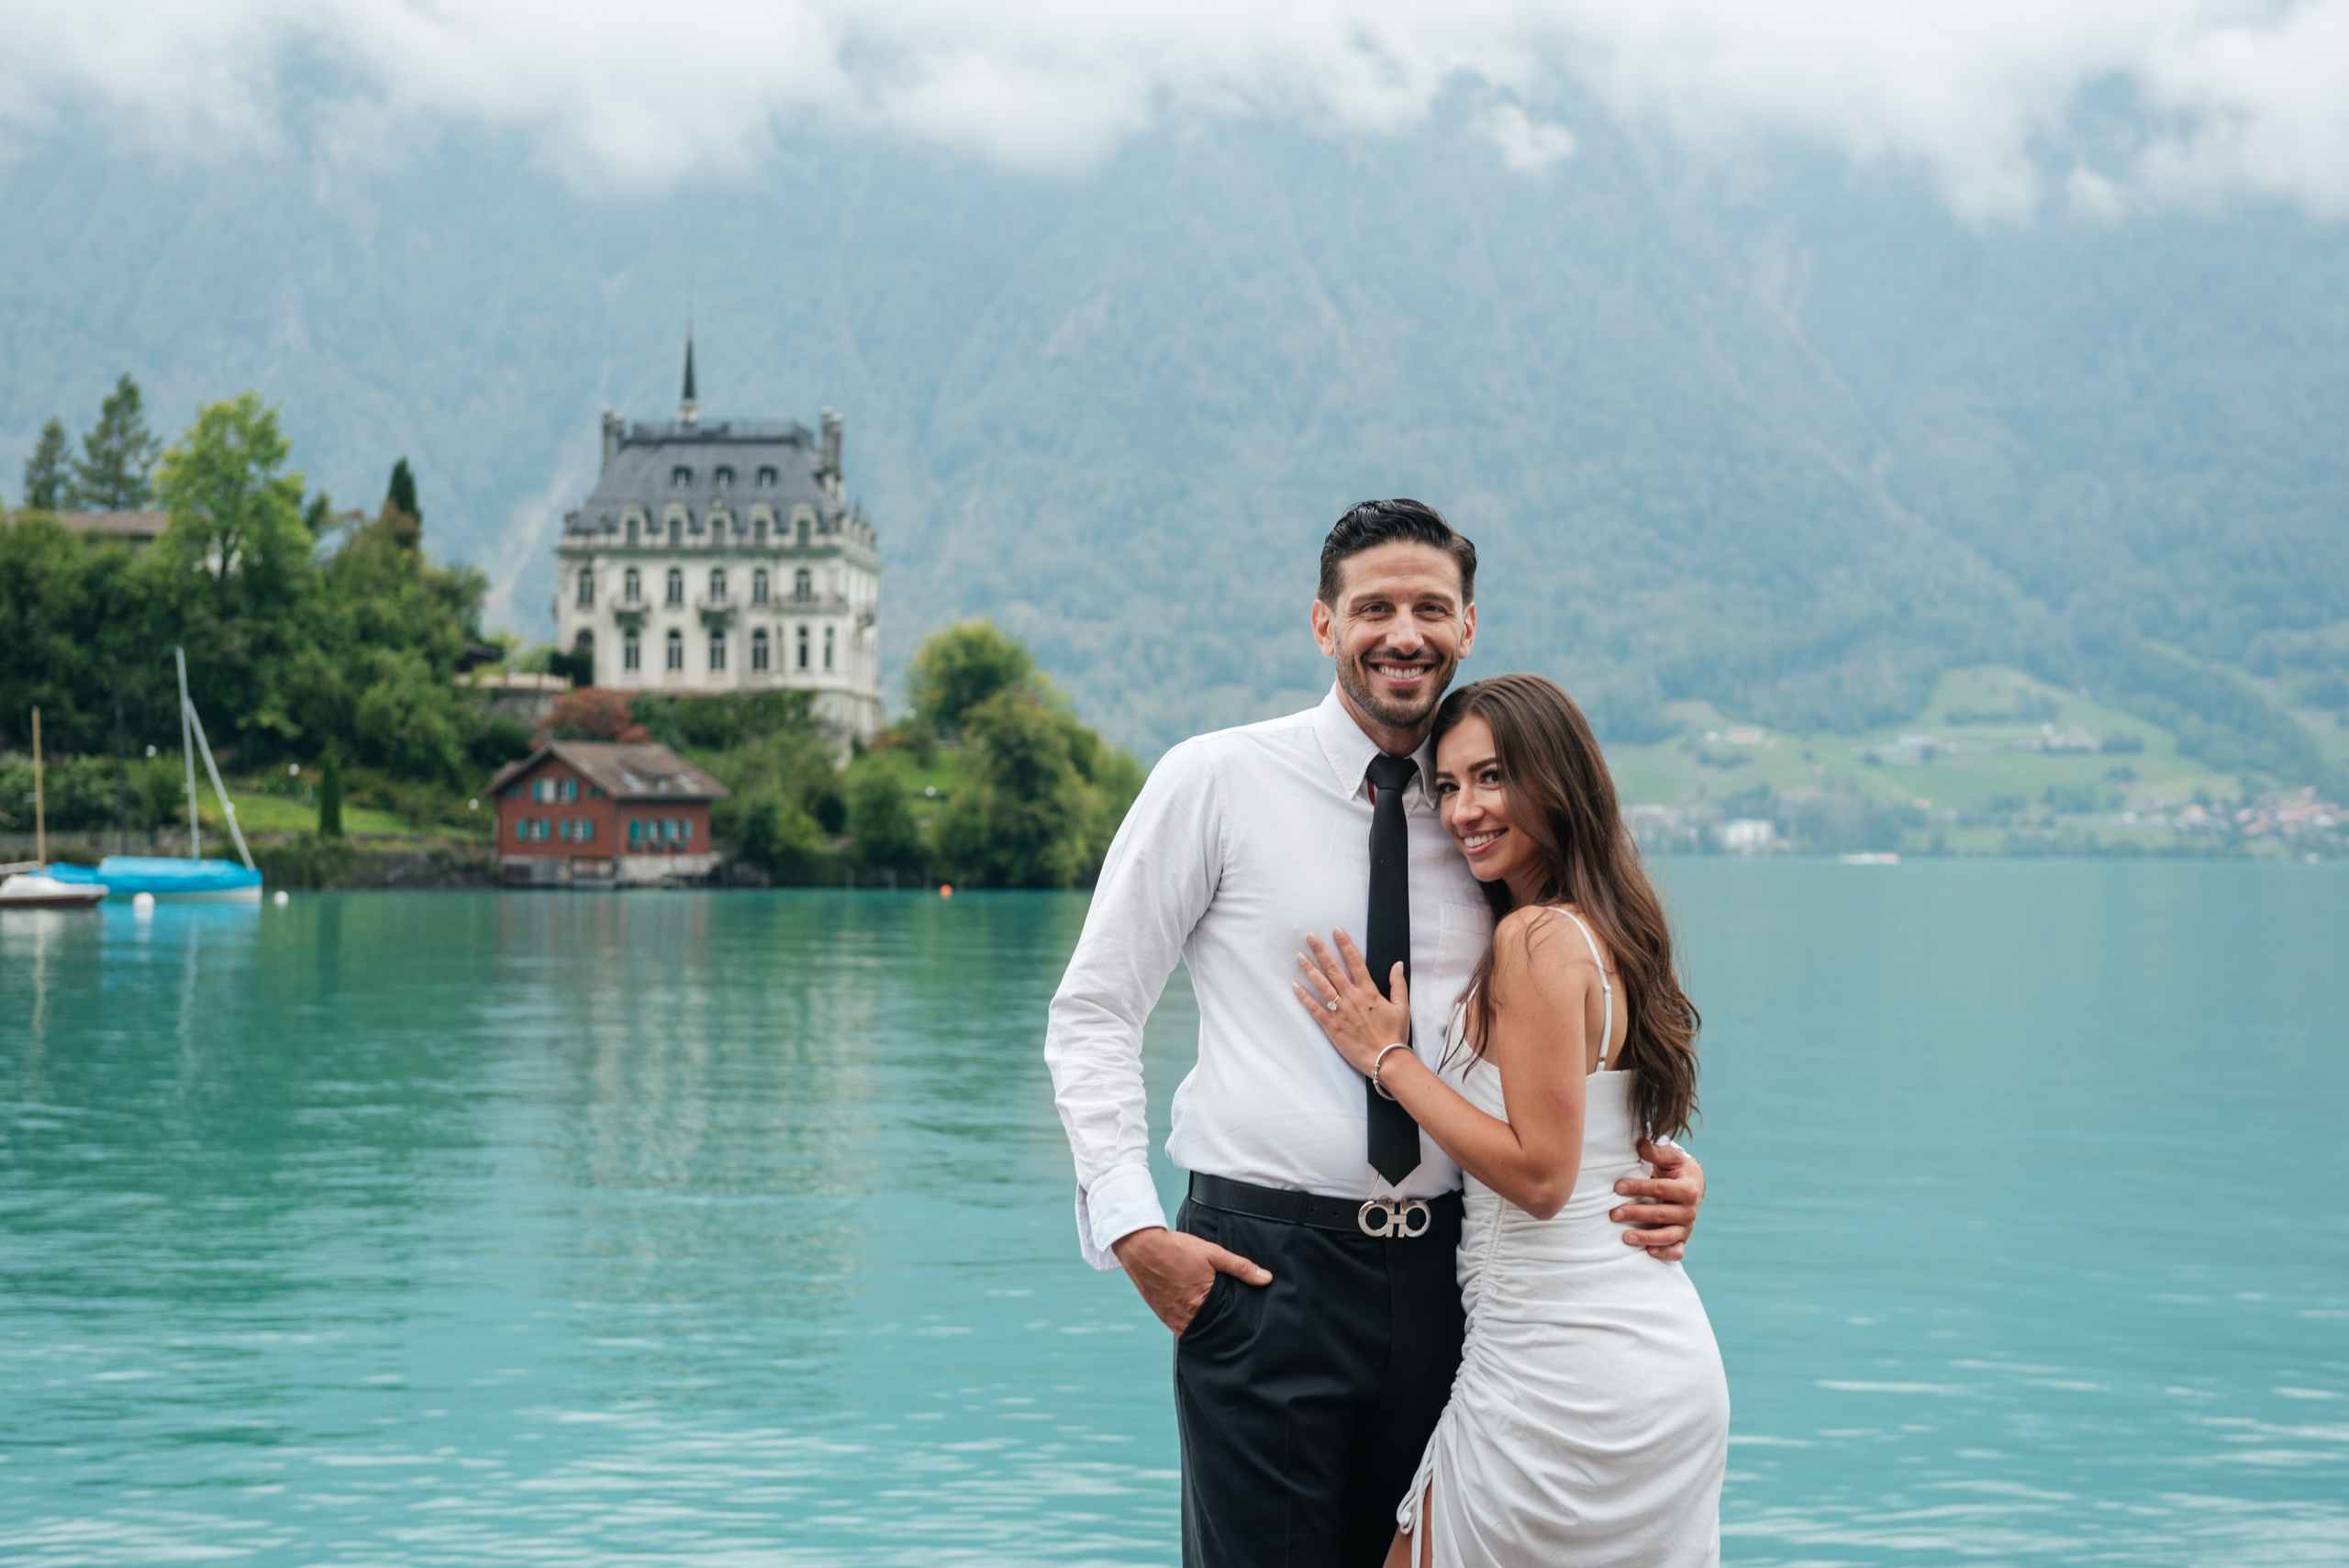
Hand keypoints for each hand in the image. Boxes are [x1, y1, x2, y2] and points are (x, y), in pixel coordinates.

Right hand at [1112, 1226, 1272, 1333]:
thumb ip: (1240, 1267)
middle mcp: (1185, 1316)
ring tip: (1217, 1324)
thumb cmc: (1177, 1248)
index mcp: (1201, 1303)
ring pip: (1194, 1331)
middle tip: (1234, 1328)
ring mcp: (1171, 1318)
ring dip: (1205, 1328)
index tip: (1245, 1326)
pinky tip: (1198, 1319)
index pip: (1225, 1323)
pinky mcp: (1161, 1314)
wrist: (1141, 1247)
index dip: (1236, 1324)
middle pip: (1210, 1330)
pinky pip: (1179, 1328)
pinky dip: (1189, 1325)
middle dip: (1221, 1328)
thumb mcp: (1213, 1253)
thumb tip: (1267, 1278)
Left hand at [1291, 928, 1411, 1076]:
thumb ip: (1398, 984)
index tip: (1336, 930)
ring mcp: (1340, 1012)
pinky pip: (1315, 1009)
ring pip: (1321, 986)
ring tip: (1299, 956)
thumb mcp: (1402, 1007)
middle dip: (1321, 950)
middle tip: (1310, 936)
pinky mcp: (1332, 1027)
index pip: (1355, 962)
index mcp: (1369, 992)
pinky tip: (1295, 986)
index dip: (1345, 944)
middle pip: (1333, 969)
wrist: (1386, 1059)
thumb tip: (1397, 964)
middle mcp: (1352, 998)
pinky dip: (1304, 997)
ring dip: (1309, 969)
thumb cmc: (1394, 1035)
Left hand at [1614, 1142, 1705, 1261]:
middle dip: (1636, 1213)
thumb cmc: (1676, 1169)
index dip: (1638, 1188)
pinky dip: (1664, 1253)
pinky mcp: (1682, 1239)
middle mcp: (1689, 1210)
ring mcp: (1686, 1227)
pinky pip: (1676, 1251)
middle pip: (1661, 1213)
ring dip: (1646, 1237)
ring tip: (1625, 1238)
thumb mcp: (1670, 1157)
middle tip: (1613, 1214)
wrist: (1693, 1185)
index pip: (1660, 1189)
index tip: (1617, 1187)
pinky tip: (1648, 1251)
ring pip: (1668, 1235)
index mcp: (1687, 1188)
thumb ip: (1656, 1151)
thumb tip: (1640, 1143)